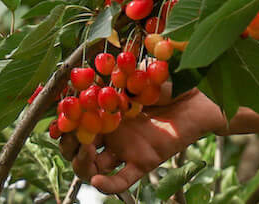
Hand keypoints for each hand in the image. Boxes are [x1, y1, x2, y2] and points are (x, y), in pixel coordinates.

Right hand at [61, 87, 225, 194]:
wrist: (201, 98)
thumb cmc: (173, 83)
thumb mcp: (143, 77)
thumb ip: (122, 79)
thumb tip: (98, 73)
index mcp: (108, 112)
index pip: (77, 123)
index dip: (64, 123)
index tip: (57, 120)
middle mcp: (113, 134)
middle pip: (77, 149)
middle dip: (68, 145)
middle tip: (69, 136)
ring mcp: (127, 149)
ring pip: (92, 168)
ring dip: (81, 163)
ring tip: (85, 150)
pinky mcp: (144, 161)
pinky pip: (122, 180)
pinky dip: (107, 185)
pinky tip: (97, 180)